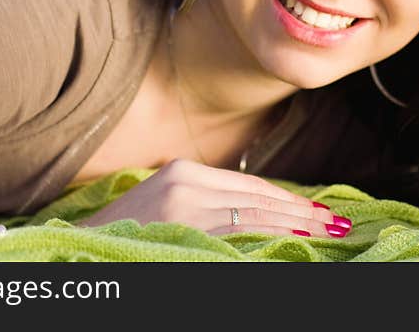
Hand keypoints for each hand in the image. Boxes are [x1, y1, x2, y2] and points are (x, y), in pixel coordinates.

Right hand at [78, 159, 349, 237]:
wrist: (82, 247)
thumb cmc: (125, 231)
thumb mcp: (165, 204)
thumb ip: (204, 201)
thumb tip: (251, 211)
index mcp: (183, 170)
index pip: (247, 185)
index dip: (285, 197)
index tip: (314, 208)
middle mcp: (187, 181)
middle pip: (256, 196)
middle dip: (300, 210)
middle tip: (336, 220)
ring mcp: (185, 204)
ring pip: (253, 212)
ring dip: (295, 222)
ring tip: (328, 229)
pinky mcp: (184, 226)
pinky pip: (237, 232)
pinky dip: (270, 233)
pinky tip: (295, 237)